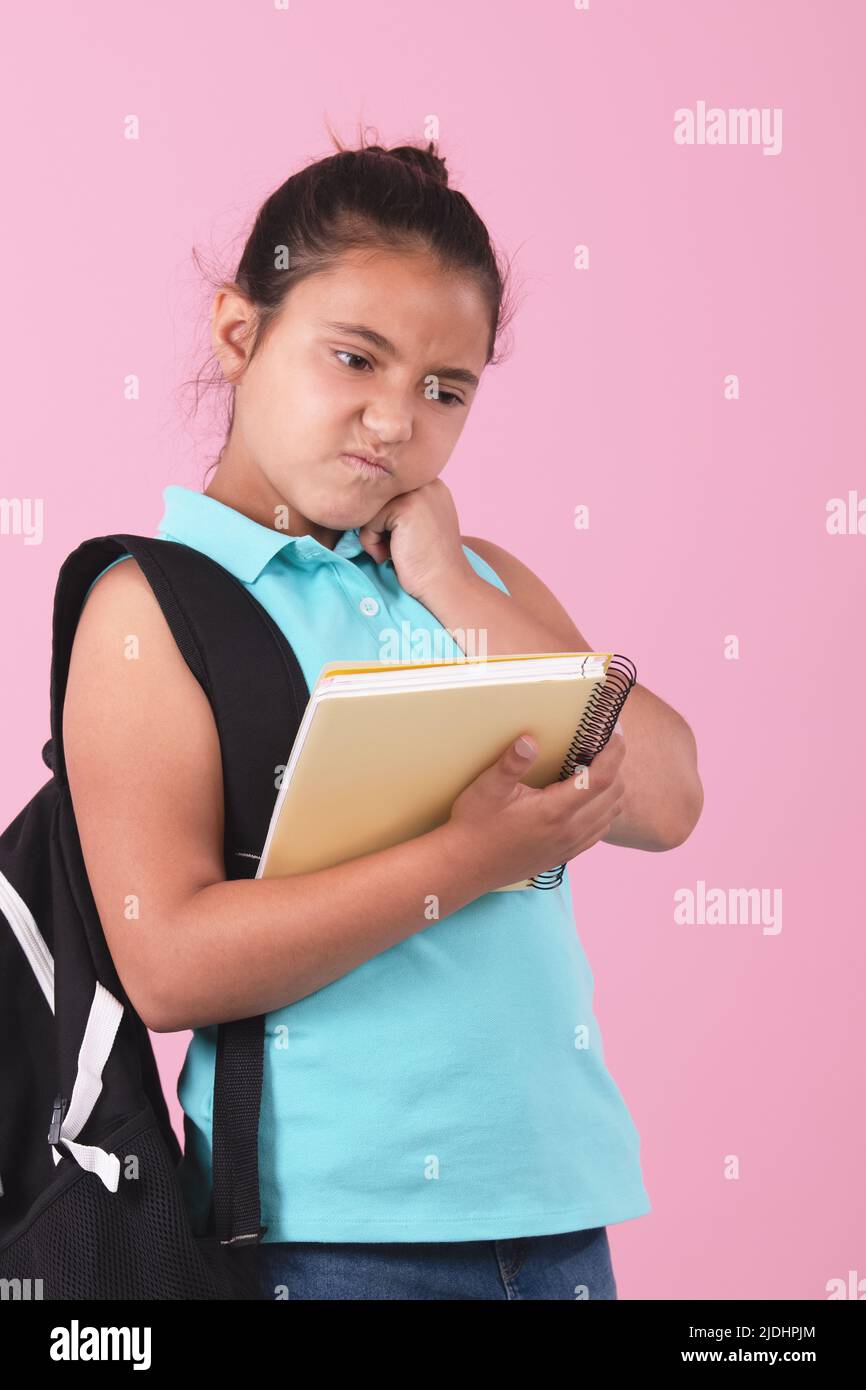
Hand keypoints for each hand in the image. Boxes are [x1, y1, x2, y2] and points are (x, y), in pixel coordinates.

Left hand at [357, 479, 475, 602]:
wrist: (445, 584)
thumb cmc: (428, 563)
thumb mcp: (419, 525)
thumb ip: (401, 508)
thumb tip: (364, 504)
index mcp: (431, 484)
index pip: (387, 494)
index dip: (386, 521)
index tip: (399, 543)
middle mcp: (427, 482)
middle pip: (378, 499)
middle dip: (379, 527)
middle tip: (393, 550)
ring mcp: (417, 492)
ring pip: (371, 509)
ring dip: (374, 536)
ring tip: (392, 553)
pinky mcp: (405, 506)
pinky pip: (369, 520)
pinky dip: (372, 543)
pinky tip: (390, 556)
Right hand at [448, 726, 626, 889]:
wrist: (466, 867)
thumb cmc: (474, 826)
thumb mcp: (486, 790)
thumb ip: (510, 764)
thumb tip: (529, 740)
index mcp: (555, 811)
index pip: (601, 778)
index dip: (614, 752)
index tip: (615, 732)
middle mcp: (570, 830)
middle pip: (614, 793)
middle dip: (615, 764)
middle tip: (604, 743)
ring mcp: (571, 845)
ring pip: (612, 812)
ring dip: (612, 787)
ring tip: (596, 766)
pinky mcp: (566, 854)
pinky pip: (600, 830)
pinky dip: (604, 809)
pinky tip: (587, 797)